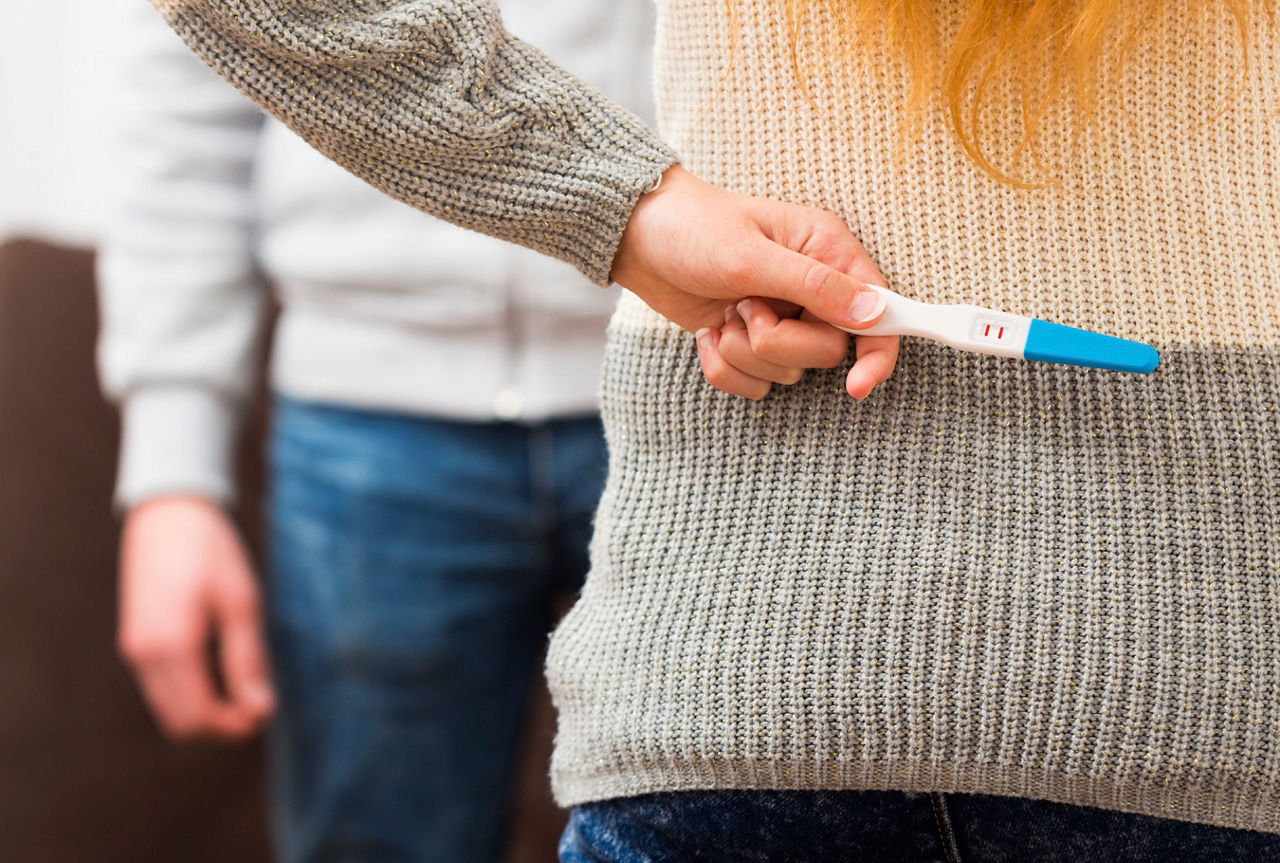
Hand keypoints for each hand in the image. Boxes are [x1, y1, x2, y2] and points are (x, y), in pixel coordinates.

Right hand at [117, 496, 273, 739]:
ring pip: (168, 708)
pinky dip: (189, 690)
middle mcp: (143, 655)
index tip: (266, 713)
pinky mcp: (133, 640)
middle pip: (179, 723)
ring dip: (205, 708)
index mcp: (171, 647)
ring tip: (242, 681)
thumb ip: (248, 661)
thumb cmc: (212, 553)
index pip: (197, 718)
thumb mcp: (241, 604)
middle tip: (258, 703)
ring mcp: (132, 649)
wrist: (170, 513)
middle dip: (219, 725)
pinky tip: (217, 665)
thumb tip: (261, 712)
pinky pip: (160, 686)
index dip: (234, 727)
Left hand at [610, 165, 899, 398]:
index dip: (877, 353)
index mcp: (827, 253)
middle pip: (827, 352)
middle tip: (745, 310)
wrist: (639, 240)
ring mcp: (783, 318)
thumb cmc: (694, 229)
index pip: (879, 312)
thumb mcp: (750, 256)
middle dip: (778, 344)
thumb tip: (874, 313)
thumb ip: (814, 286)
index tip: (858, 386)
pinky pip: (755, 384)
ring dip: (745, 353)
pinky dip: (726, 368)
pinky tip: (709, 333)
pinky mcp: (751, 342)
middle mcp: (813, 289)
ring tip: (724, 312)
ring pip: (788, 371)